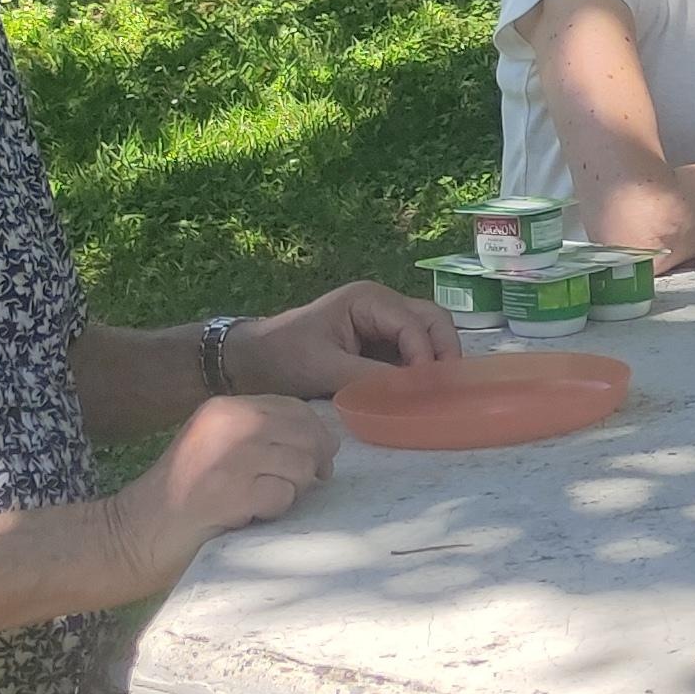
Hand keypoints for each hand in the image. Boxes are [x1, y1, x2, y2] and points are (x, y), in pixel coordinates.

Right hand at [116, 394, 339, 577]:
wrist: (134, 531)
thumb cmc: (182, 496)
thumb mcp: (217, 445)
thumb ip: (263, 435)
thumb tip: (326, 445)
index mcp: (225, 408)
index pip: (296, 409)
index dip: (316, 435)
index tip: (318, 459)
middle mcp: (229, 423)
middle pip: (306, 436)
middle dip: (310, 465)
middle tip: (292, 488)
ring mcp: (231, 456)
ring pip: (301, 466)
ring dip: (289, 491)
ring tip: (257, 503)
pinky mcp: (232, 492)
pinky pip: (283, 496)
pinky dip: (273, 511)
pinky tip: (245, 516)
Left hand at [228, 280, 455, 397]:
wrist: (248, 361)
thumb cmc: (281, 357)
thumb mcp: (325, 369)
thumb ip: (371, 379)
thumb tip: (414, 393)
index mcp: (368, 300)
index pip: (414, 324)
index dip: (425, 355)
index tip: (426, 389)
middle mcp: (381, 305)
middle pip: (432, 320)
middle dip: (443, 350)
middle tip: (445, 387)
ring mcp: (382, 323)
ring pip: (428, 334)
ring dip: (435, 359)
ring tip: (435, 391)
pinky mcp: (377, 343)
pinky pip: (411, 351)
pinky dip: (420, 368)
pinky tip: (419, 391)